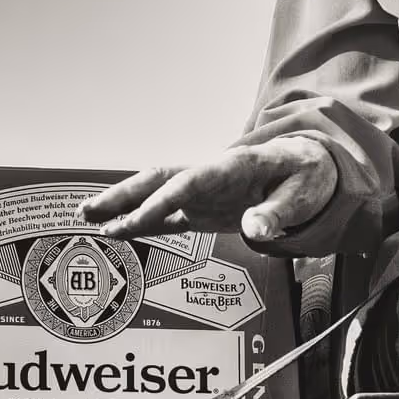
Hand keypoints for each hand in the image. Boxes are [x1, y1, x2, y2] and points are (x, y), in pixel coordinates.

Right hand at [76, 135, 336, 242]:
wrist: (310, 166)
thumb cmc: (308, 174)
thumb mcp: (305, 192)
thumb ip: (280, 212)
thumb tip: (256, 230)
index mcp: (234, 166)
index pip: (190, 181)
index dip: (161, 201)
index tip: (134, 221)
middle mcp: (211, 175)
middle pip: (162, 179)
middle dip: (125, 194)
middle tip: (87, 211)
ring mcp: (206, 192)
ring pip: (158, 194)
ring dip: (124, 205)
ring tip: (87, 218)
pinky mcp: (206, 207)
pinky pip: (169, 215)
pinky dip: (144, 223)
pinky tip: (117, 232)